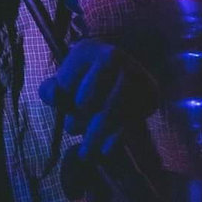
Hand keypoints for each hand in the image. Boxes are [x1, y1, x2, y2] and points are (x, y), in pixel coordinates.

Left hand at [38, 38, 157, 162]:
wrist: (125, 75)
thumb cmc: (87, 81)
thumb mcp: (66, 81)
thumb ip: (51, 90)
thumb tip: (53, 96)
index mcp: (87, 49)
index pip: (67, 82)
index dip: (64, 101)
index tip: (65, 110)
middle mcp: (113, 55)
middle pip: (90, 99)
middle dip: (80, 121)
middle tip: (74, 133)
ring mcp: (134, 72)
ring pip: (111, 112)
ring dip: (96, 135)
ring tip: (86, 152)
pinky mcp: (150, 92)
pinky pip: (130, 119)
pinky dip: (115, 137)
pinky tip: (105, 149)